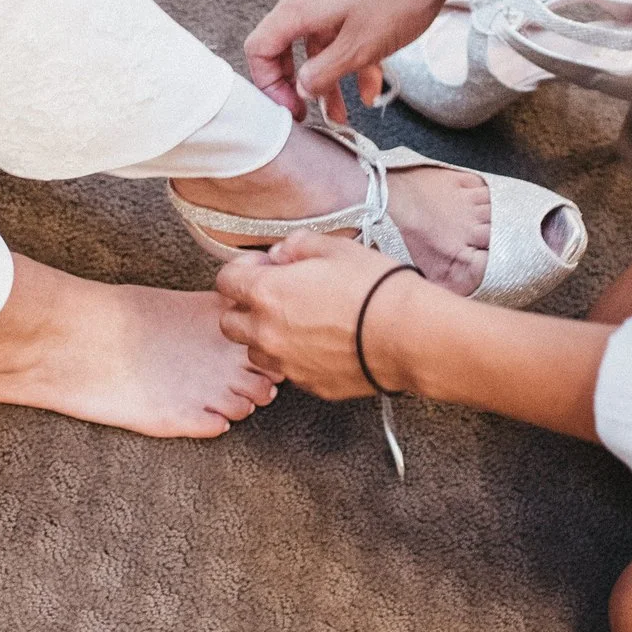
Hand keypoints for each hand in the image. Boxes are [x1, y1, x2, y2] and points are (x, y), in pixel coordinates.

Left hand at [215, 234, 429, 399]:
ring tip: (297, 323)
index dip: (242, 270)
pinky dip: (294, 358)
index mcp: (266, 293)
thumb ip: (297, 246)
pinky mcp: (310, 385)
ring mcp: (286, 364)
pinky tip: (321, 344)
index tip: (263, 267)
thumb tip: (282, 253)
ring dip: (265, 337)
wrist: (407, 335)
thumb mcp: (335, 249)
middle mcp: (267, 333)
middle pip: (229, 323)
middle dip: (245, 307)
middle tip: (273, 296)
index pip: (225, 281)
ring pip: (255, 352)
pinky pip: (288, 371)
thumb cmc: (374, 289)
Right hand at [244, 0, 457, 124]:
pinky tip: (371, 86)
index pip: (260, 48)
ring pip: (321, 43)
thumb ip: (323, 72)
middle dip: (302, 85)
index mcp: (300, 7)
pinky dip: (353, 59)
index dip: (269, 84)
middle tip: (311, 113)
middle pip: (288, 47)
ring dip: (332, 78)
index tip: (289, 107)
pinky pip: (344, 31)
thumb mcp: (359, 48)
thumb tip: (302, 87)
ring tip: (347, 112)